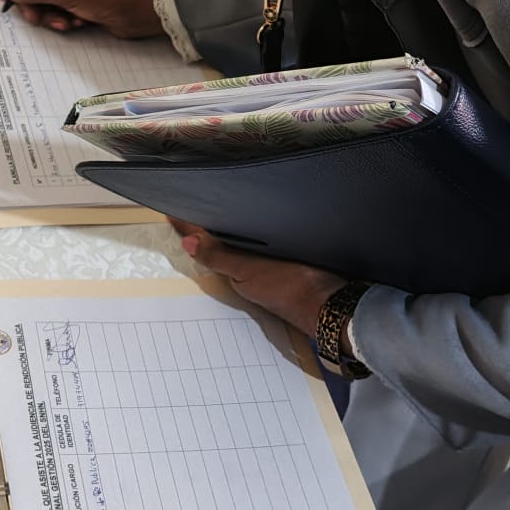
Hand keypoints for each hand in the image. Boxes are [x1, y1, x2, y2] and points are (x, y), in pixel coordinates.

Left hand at [169, 219, 345, 339]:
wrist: (336, 307)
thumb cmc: (293, 289)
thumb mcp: (250, 270)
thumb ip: (220, 256)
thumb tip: (186, 242)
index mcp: (237, 274)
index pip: (206, 246)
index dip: (190, 229)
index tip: (172, 210)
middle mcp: (251, 274)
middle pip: (223, 246)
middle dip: (209, 227)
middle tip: (195, 202)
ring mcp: (271, 273)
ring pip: (245, 247)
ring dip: (233, 230)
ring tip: (221, 208)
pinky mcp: (291, 269)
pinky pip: (265, 249)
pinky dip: (257, 235)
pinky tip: (261, 226)